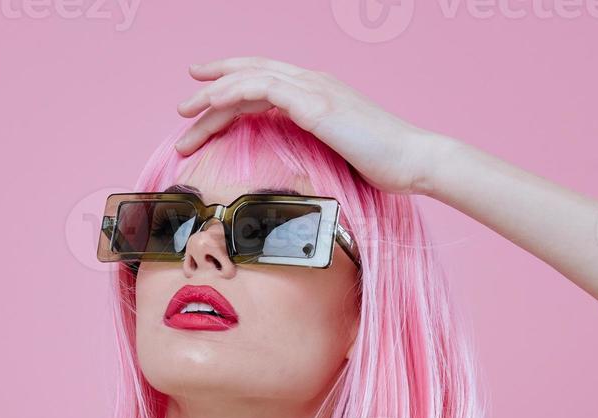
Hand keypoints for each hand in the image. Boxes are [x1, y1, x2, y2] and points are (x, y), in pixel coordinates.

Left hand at [175, 57, 445, 196]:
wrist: (413, 160)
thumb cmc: (384, 164)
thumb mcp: (340, 152)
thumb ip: (314, 148)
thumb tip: (292, 164)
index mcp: (317, 92)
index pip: (265, 79)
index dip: (230, 81)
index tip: (203, 94)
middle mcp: (313, 82)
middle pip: (250, 73)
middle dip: (212, 85)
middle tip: (183, 104)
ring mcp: (314, 89)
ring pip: (250, 79)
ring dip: (213, 93)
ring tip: (186, 113)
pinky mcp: (315, 104)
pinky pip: (263, 89)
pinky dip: (234, 94)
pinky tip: (214, 106)